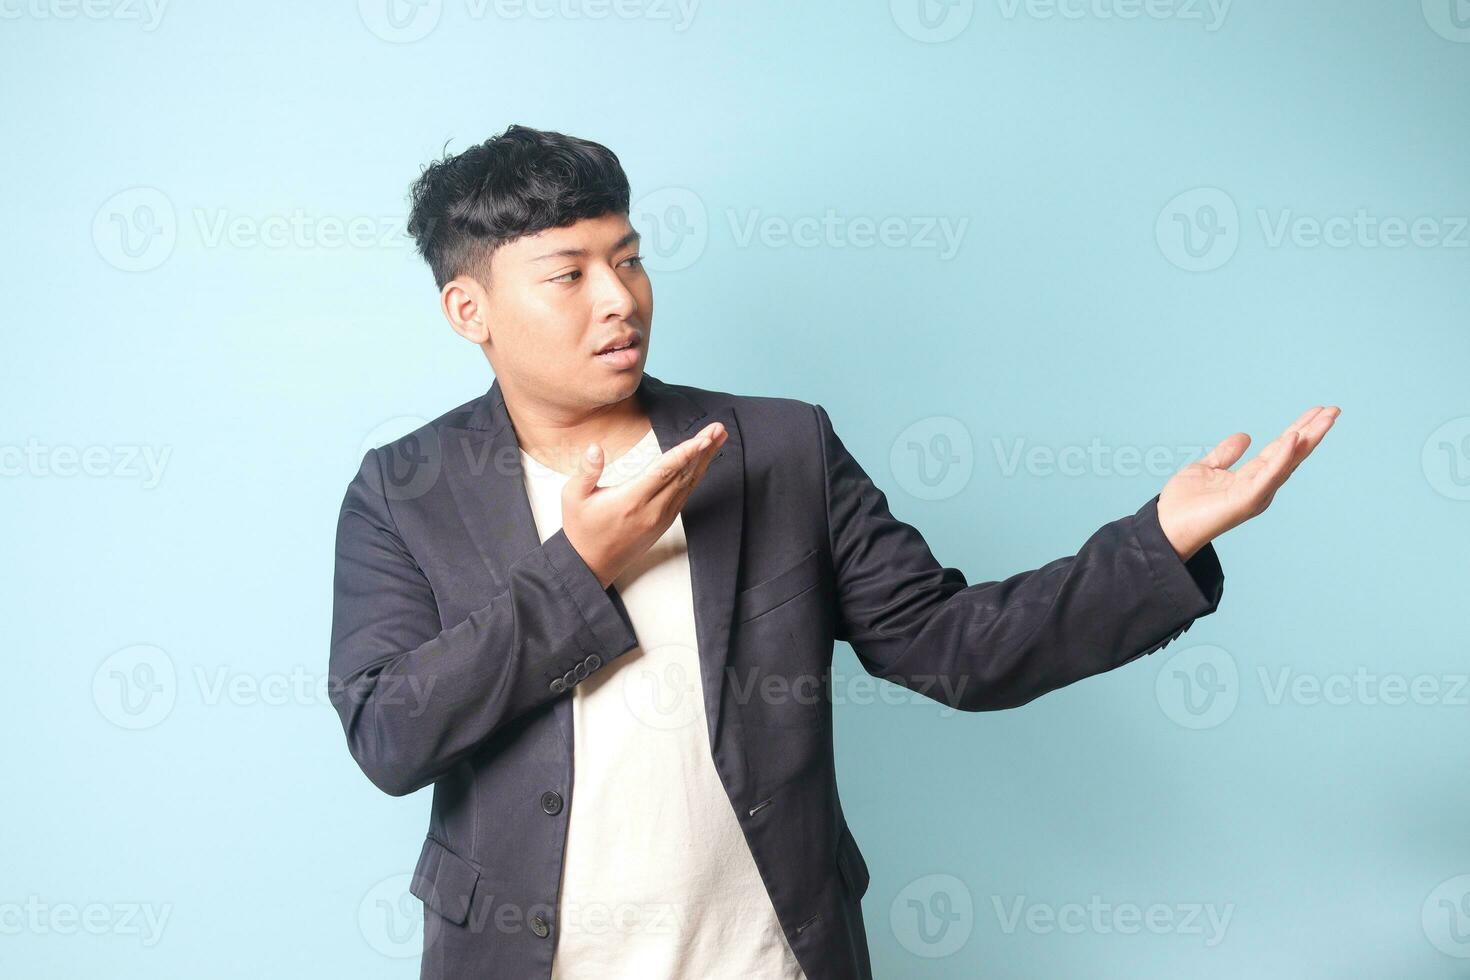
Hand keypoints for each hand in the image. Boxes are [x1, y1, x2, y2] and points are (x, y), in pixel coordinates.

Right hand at [561, 422, 727, 588]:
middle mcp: (651, 510)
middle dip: (703, 450)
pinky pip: (684, 495)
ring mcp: (661, 518)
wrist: (590, 564)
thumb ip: (586, 471)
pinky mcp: (664, 523)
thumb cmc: (581, 528)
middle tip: (718, 429)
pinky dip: (695, 476)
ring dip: (704, 461)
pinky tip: (702, 463)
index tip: (703, 438)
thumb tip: (595, 448)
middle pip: (684, 475)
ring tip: (717, 439)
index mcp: (631, 500)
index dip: (686, 453)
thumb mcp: (573, 497)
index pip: (665, 471)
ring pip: (688, 484)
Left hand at [1156, 405, 1340, 561]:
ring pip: (1287, 462)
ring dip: (1307, 440)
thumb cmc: (1185, 503)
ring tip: (1326, 419)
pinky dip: (1282, 457)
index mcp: (1253, 477)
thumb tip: (1245, 436)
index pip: (1281, 449)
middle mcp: (1260, 486)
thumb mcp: (1207, 468)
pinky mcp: (1245, 500)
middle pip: (1292, 454)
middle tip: (1334, 410)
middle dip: (1313, 432)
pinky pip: (1268, 475)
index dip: (1299, 429)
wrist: (1166, 526)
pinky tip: (1294, 438)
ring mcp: (1256, 493)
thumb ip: (1226, 454)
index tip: (1317, 411)